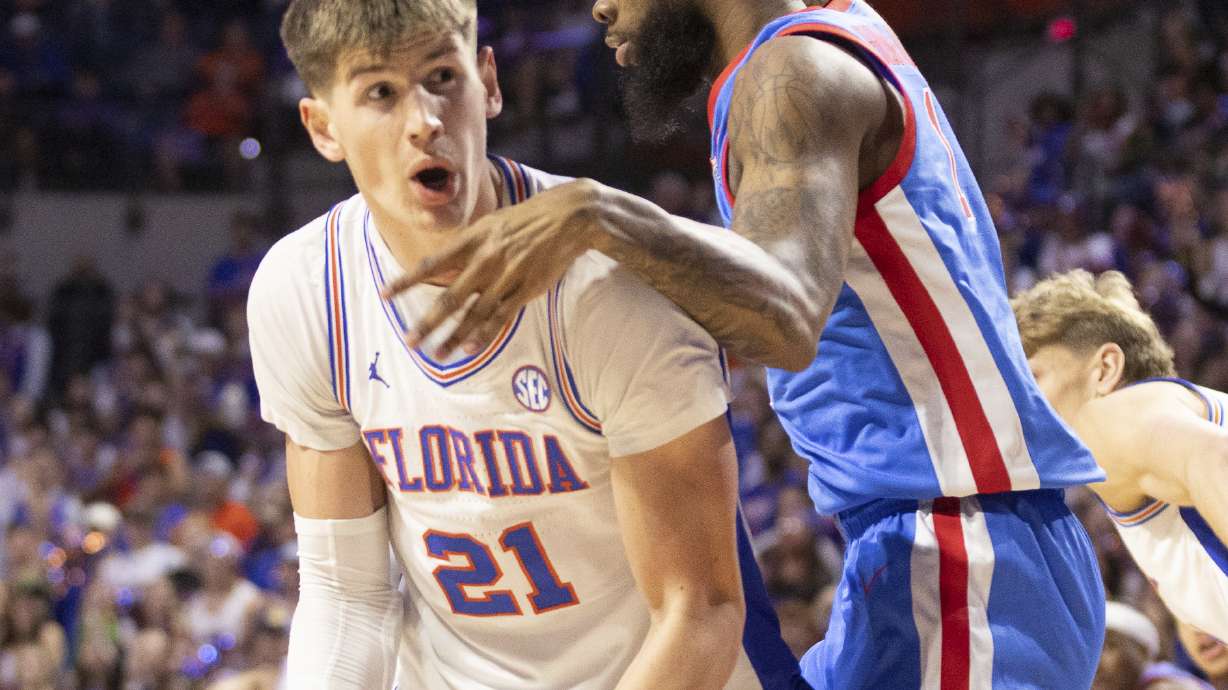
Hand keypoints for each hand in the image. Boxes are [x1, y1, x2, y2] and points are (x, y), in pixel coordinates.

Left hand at [381, 179, 603, 355]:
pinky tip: (471, 348)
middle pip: (451, 297)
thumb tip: (442, 270)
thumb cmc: (524, 220)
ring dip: (454, 336)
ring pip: (475, 313)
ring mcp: (506, 276)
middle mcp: (486, 259)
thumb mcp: (490, 224)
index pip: (432, 263)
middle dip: (429, 321)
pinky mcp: (526, 289)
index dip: (407, 280)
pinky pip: (502, 316)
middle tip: (411, 340)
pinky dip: (485, 333)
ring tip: (437, 355)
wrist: (567, 217)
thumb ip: (466, 247)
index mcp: (473, 239)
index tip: (386, 294)